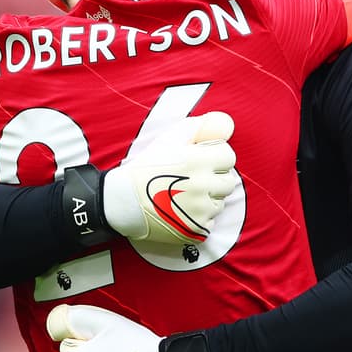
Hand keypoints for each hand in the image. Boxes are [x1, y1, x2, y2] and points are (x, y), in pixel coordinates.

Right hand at [102, 112, 238, 244]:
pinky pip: (210, 221)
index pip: (228, 157)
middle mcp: (202, 185)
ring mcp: (200, 210)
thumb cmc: (146, 167)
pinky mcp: (196, 229)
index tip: (200, 161)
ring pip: (220, 202)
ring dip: (208, 198)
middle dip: (214, 178)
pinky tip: (180, 210)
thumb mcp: (169, 139)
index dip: (215, 157)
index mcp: (198, 161)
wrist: (123, 201)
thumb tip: (227, 123)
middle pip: (228, 182)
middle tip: (193, 179)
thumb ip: (200, 127)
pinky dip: (199, 217)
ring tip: (184, 195)